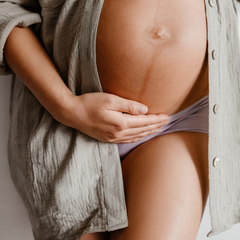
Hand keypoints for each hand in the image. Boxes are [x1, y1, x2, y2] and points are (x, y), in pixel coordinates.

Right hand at [56, 92, 170, 143]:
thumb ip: (129, 105)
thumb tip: (145, 109)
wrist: (72, 113)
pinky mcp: (107, 139)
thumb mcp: (110, 99)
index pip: (144, 122)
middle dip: (156, 126)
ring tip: (158, 129)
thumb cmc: (90, 103)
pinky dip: (137, 137)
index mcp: (120, 123)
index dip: (157, 119)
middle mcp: (118, 133)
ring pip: (136, 137)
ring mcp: (112, 138)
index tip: (167, 116)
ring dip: (148, 133)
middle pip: (142, 131)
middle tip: (167, 122)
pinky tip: (141, 135)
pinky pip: (127, 140)